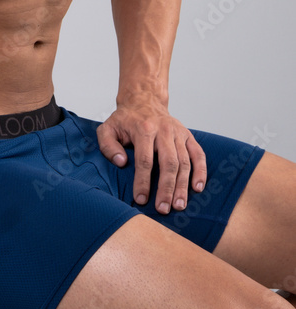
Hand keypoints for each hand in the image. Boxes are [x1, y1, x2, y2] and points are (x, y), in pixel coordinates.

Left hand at [96, 97, 206, 213]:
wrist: (143, 100)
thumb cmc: (125, 119)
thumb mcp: (107, 128)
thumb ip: (108, 145)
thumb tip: (121, 163)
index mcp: (143, 128)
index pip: (144, 159)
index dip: (143, 181)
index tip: (141, 200)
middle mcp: (164, 130)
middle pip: (168, 163)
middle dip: (166, 188)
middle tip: (164, 208)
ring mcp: (178, 132)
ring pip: (184, 161)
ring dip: (182, 185)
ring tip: (179, 205)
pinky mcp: (188, 135)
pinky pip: (199, 154)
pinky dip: (200, 171)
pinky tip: (197, 188)